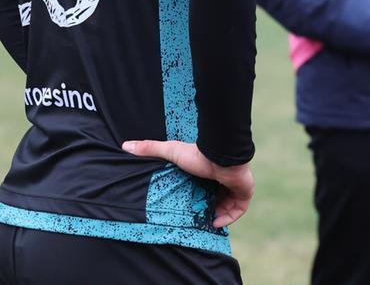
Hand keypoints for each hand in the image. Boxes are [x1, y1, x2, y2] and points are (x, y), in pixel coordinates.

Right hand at [123, 139, 254, 227]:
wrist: (222, 155)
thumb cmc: (198, 153)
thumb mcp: (171, 151)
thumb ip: (150, 148)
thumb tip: (125, 145)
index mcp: (209, 171)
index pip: (205, 186)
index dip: (198, 198)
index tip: (187, 208)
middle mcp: (223, 178)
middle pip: (217, 197)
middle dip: (207, 209)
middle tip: (195, 220)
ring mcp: (235, 185)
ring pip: (229, 204)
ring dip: (218, 215)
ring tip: (205, 223)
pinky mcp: (244, 191)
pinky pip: (240, 208)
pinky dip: (229, 217)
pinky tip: (216, 223)